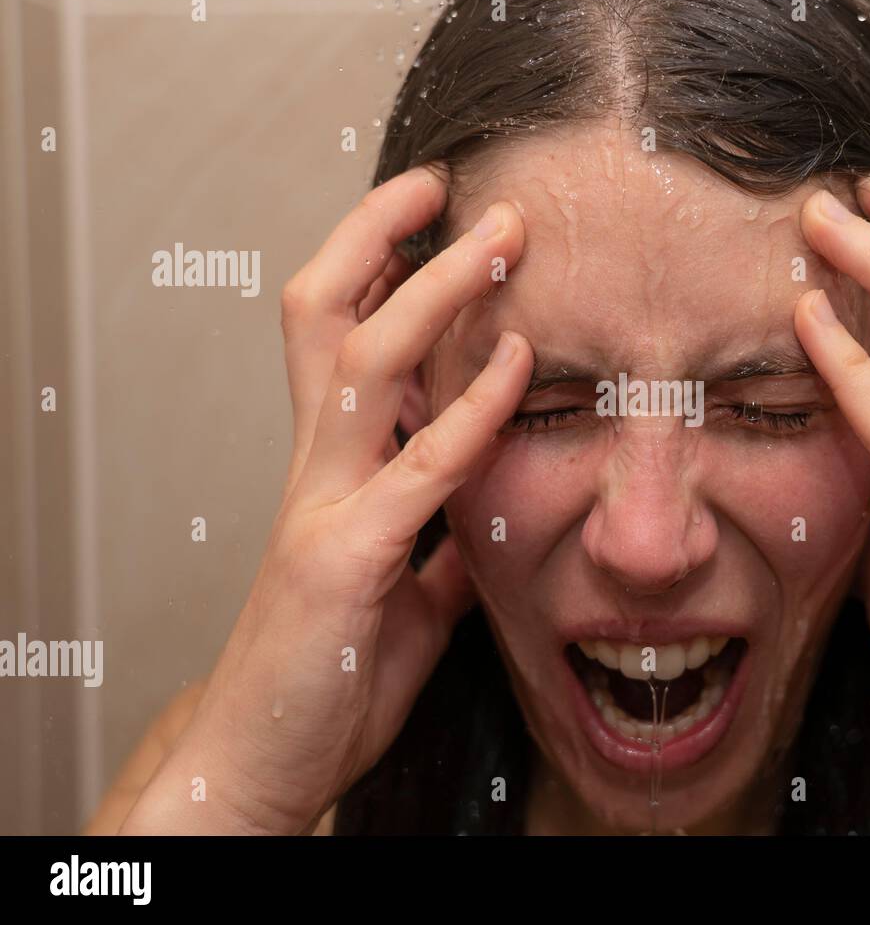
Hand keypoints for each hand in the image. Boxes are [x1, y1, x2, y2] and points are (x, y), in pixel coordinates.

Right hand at [121, 166, 533, 833]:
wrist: (267, 760)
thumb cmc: (330, 671)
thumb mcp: (403, 591)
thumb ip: (439, 542)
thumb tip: (485, 515)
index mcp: (329, 468)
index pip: (335, 336)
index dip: (372, 262)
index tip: (427, 211)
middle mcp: (316, 467)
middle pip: (327, 314)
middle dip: (387, 239)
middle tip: (463, 191)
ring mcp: (325, 505)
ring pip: (365, 362)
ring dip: (436, 289)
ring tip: (502, 237)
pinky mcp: (346, 559)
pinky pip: (420, 466)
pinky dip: (473, 408)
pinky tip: (519, 363)